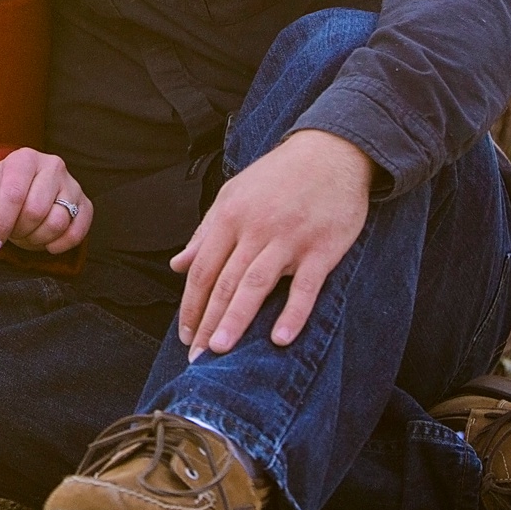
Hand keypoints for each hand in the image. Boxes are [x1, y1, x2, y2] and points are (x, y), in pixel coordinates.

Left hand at [0, 148, 93, 254]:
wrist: (20, 192)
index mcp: (24, 158)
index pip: (14, 195)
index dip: (2, 224)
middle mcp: (52, 165)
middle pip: (36, 211)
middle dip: (19, 231)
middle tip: (12, 233)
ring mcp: (72, 184)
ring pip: (58, 222)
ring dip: (38, 239)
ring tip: (27, 234)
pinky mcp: (85, 203)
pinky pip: (78, 230)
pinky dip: (61, 244)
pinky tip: (47, 244)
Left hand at [172, 128, 374, 357]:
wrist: (332, 152)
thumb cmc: (279, 176)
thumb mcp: (234, 193)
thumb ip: (206, 231)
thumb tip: (178, 265)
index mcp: (230, 216)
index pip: (203, 269)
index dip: (192, 305)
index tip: (186, 335)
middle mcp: (255, 228)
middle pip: (225, 282)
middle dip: (208, 322)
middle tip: (197, 358)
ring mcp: (289, 239)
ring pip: (255, 285)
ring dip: (236, 320)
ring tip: (221, 350)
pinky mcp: (322, 249)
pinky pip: (305, 287)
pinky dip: (292, 314)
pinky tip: (280, 339)